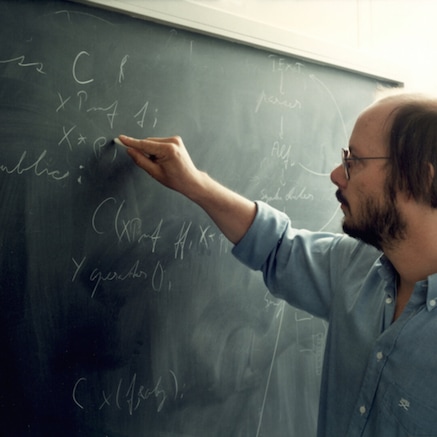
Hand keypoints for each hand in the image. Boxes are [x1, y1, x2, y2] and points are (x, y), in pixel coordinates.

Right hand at [118, 135, 255, 243]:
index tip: (120, 138)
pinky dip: (156, 150)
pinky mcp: (176, 140)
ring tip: (160, 164)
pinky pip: (159, 143)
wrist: (191, 180)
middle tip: (150, 165)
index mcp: (168, 149)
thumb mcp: (154, 172)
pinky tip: (163, 160)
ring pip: (153, 142)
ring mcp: (175, 140)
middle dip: (144, 151)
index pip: (145, 144)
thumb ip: (140, 160)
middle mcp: (173, 141)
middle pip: (148, 142)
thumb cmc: (175, 180)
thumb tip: (130, 150)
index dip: (131, 142)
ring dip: (151, 151)